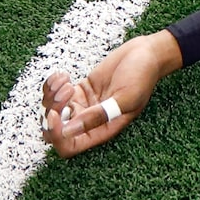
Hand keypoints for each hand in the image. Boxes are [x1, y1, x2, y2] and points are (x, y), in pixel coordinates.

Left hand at [42, 29, 182, 156]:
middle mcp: (89, 122)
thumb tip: (69, 131)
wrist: (147, 54)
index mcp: (101, 131)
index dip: (57, 135)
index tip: (56, 115)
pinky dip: (52, 84)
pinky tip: (64, 75)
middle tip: (66, 90)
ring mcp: (82, 105)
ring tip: (66, 80)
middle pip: (56, 129)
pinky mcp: (79, 89)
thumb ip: (97, 116)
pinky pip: (55, 93)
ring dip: (52, 95)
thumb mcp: (124, 98)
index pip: (70, 146)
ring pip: (52, 109)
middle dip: (53, 111)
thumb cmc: (142, 77)